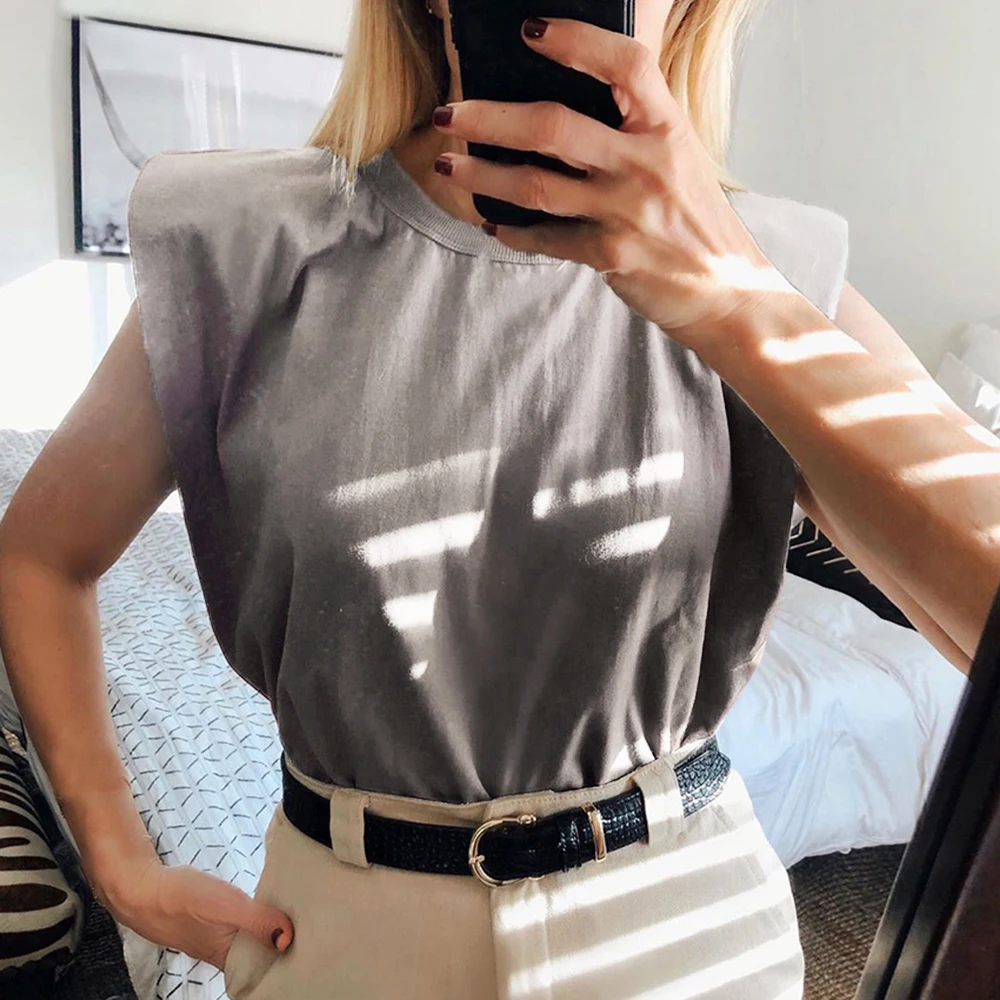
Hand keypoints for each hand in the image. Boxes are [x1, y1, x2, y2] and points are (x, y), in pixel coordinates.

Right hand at [98, 858, 293, 971]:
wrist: (141, 888)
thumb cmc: (181, 898)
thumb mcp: (226, 906)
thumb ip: (257, 921)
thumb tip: (288, 938)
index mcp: (229, 958)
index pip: (267, 969)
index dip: (289, 957)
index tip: (312, 943)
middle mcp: (224, 954)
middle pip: (262, 955)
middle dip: (284, 941)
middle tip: (312, 923)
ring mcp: (217, 938)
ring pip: (252, 940)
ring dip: (270, 928)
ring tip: (296, 914)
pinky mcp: (212, 923)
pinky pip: (241, 927)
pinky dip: (256, 919)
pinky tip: (267, 907)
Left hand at [432, 16, 794, 346]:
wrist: (728, 293)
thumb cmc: (698, 223)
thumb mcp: (681, 159)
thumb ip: (637, 130)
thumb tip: (570, 108)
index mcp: (669, 128)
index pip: (626, 64)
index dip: (577, 39)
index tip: (531, 30)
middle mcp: (648, 164)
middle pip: (552, 126)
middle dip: (488, 118)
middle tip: (448, 114)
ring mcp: (627, 212)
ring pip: (535, 185)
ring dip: (483, 175)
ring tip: (451, 166)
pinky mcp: (611, 255)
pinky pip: (546, 238)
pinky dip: (514, 232)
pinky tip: (495, 224)